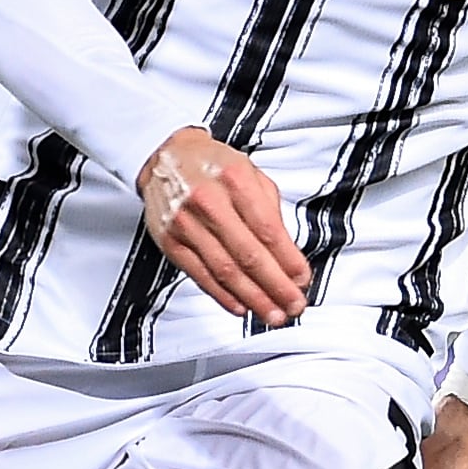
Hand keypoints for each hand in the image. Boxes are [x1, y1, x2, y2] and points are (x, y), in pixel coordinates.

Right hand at [137, 126, 310, 324]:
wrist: (165, 155)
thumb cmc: (212, 165)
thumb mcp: (251, 173)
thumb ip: (271, 211)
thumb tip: (288, 255)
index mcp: (235, 180)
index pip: (268, 230)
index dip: (288, 260)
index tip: (302, 279)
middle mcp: (208, 201)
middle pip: (248, 255)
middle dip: (275, 286)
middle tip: (294, 305)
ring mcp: (186, 223)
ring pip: (225, 271)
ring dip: (253, 298)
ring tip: (272, 313)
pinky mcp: (170, 241)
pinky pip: (200, 275)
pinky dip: (223, 295)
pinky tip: (241, 306)